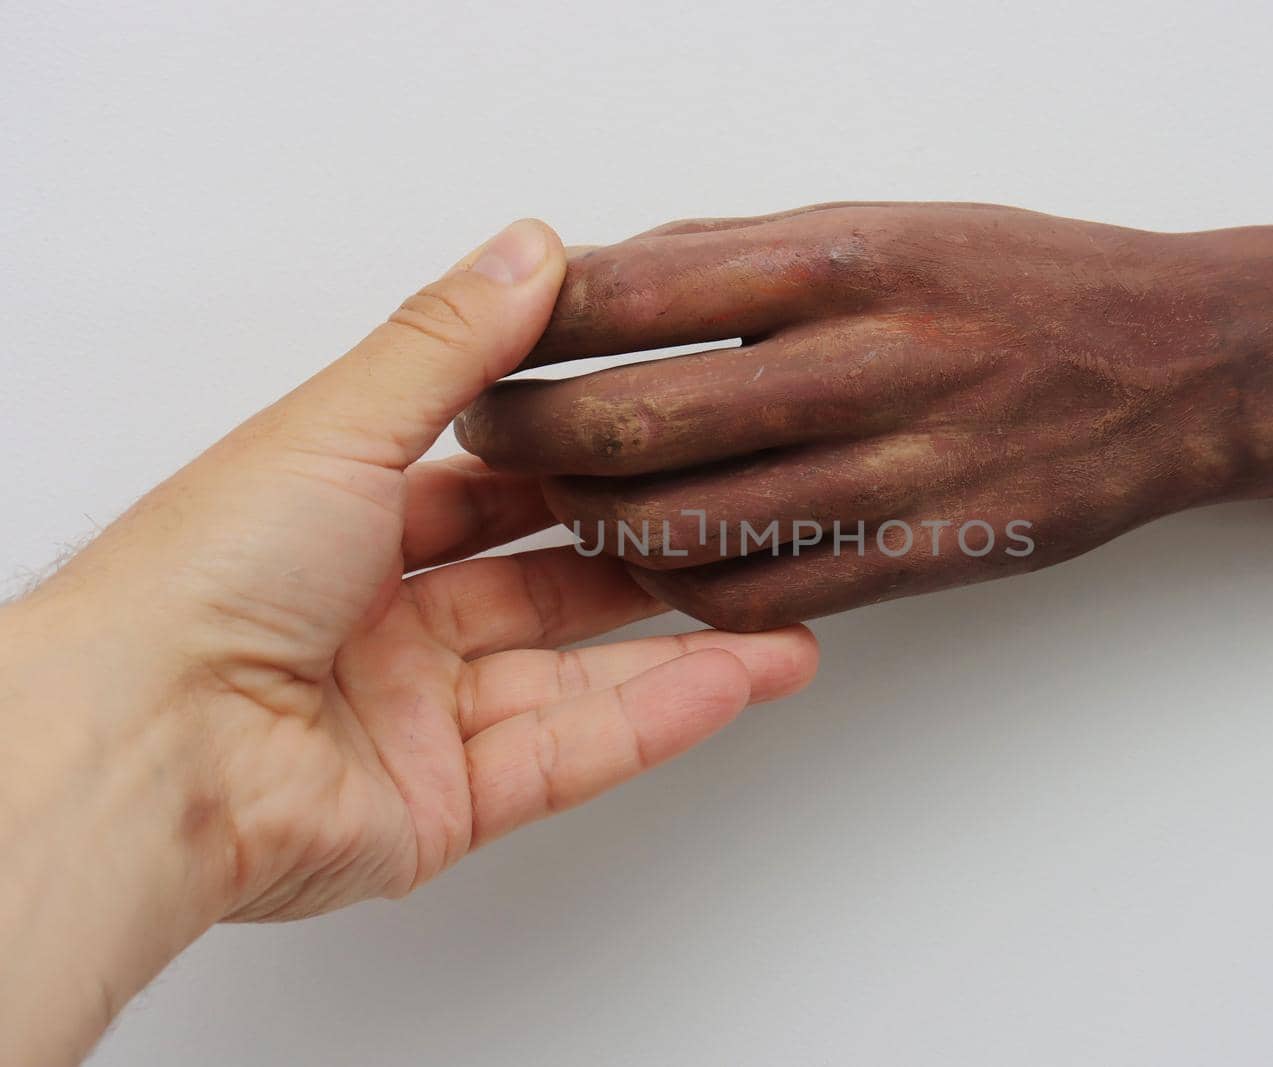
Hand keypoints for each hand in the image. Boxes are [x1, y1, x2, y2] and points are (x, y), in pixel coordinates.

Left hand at [0, 221, 816, 1063]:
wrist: (142, 747)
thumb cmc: (201, 579)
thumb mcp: (342, 424)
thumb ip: (450, 344)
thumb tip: (528, 249)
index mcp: (338, 532)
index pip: (483, 494)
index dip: (574, 465)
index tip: (659, 434)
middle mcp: (377, 630)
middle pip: (540, 590)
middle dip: (640, 558)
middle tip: (733, 525)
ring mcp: (414, 723)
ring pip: (575, 678)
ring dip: (681, 645)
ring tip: (779, 613)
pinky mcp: (441, 808)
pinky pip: (569, 752)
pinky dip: (659, 715)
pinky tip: (740, 673)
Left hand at [455, 203, 1272, 629]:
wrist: (1184, 367)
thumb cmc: (1029, 282)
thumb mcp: (882, 223)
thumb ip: (734, 254)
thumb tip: (594, 276)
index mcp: (842, 258)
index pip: (630, 289)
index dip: (528, 322)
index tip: (489, 340)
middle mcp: (865, 363)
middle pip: (635, 417)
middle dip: (530, 436)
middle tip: (491, 438)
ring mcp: (897, 473)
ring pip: (685, 528)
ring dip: (596, 527)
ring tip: (566, 509)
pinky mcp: (922, 560)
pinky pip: (766, 596)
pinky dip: (687, 594)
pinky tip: (657, 571)